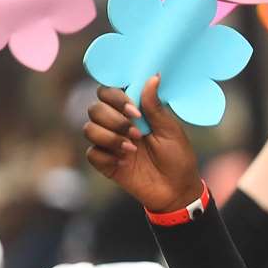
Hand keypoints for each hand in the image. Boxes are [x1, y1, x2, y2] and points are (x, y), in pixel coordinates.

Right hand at [84, 76, 204, 212]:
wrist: (176, 191)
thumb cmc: (177, 158)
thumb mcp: (170, 130)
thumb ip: (155, 106)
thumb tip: (154, 76)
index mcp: (133, 112)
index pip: (109, 92)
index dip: (116, 98)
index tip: (136, 112)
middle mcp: (117, 124)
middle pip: (95, 108)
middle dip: (114, 120)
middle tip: (138, 135)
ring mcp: (109, 143)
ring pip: (89, 129)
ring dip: (110, 138)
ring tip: (132, 149)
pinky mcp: (105, 163)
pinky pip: (92, 153)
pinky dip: (107, 156)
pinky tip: (124, 162)